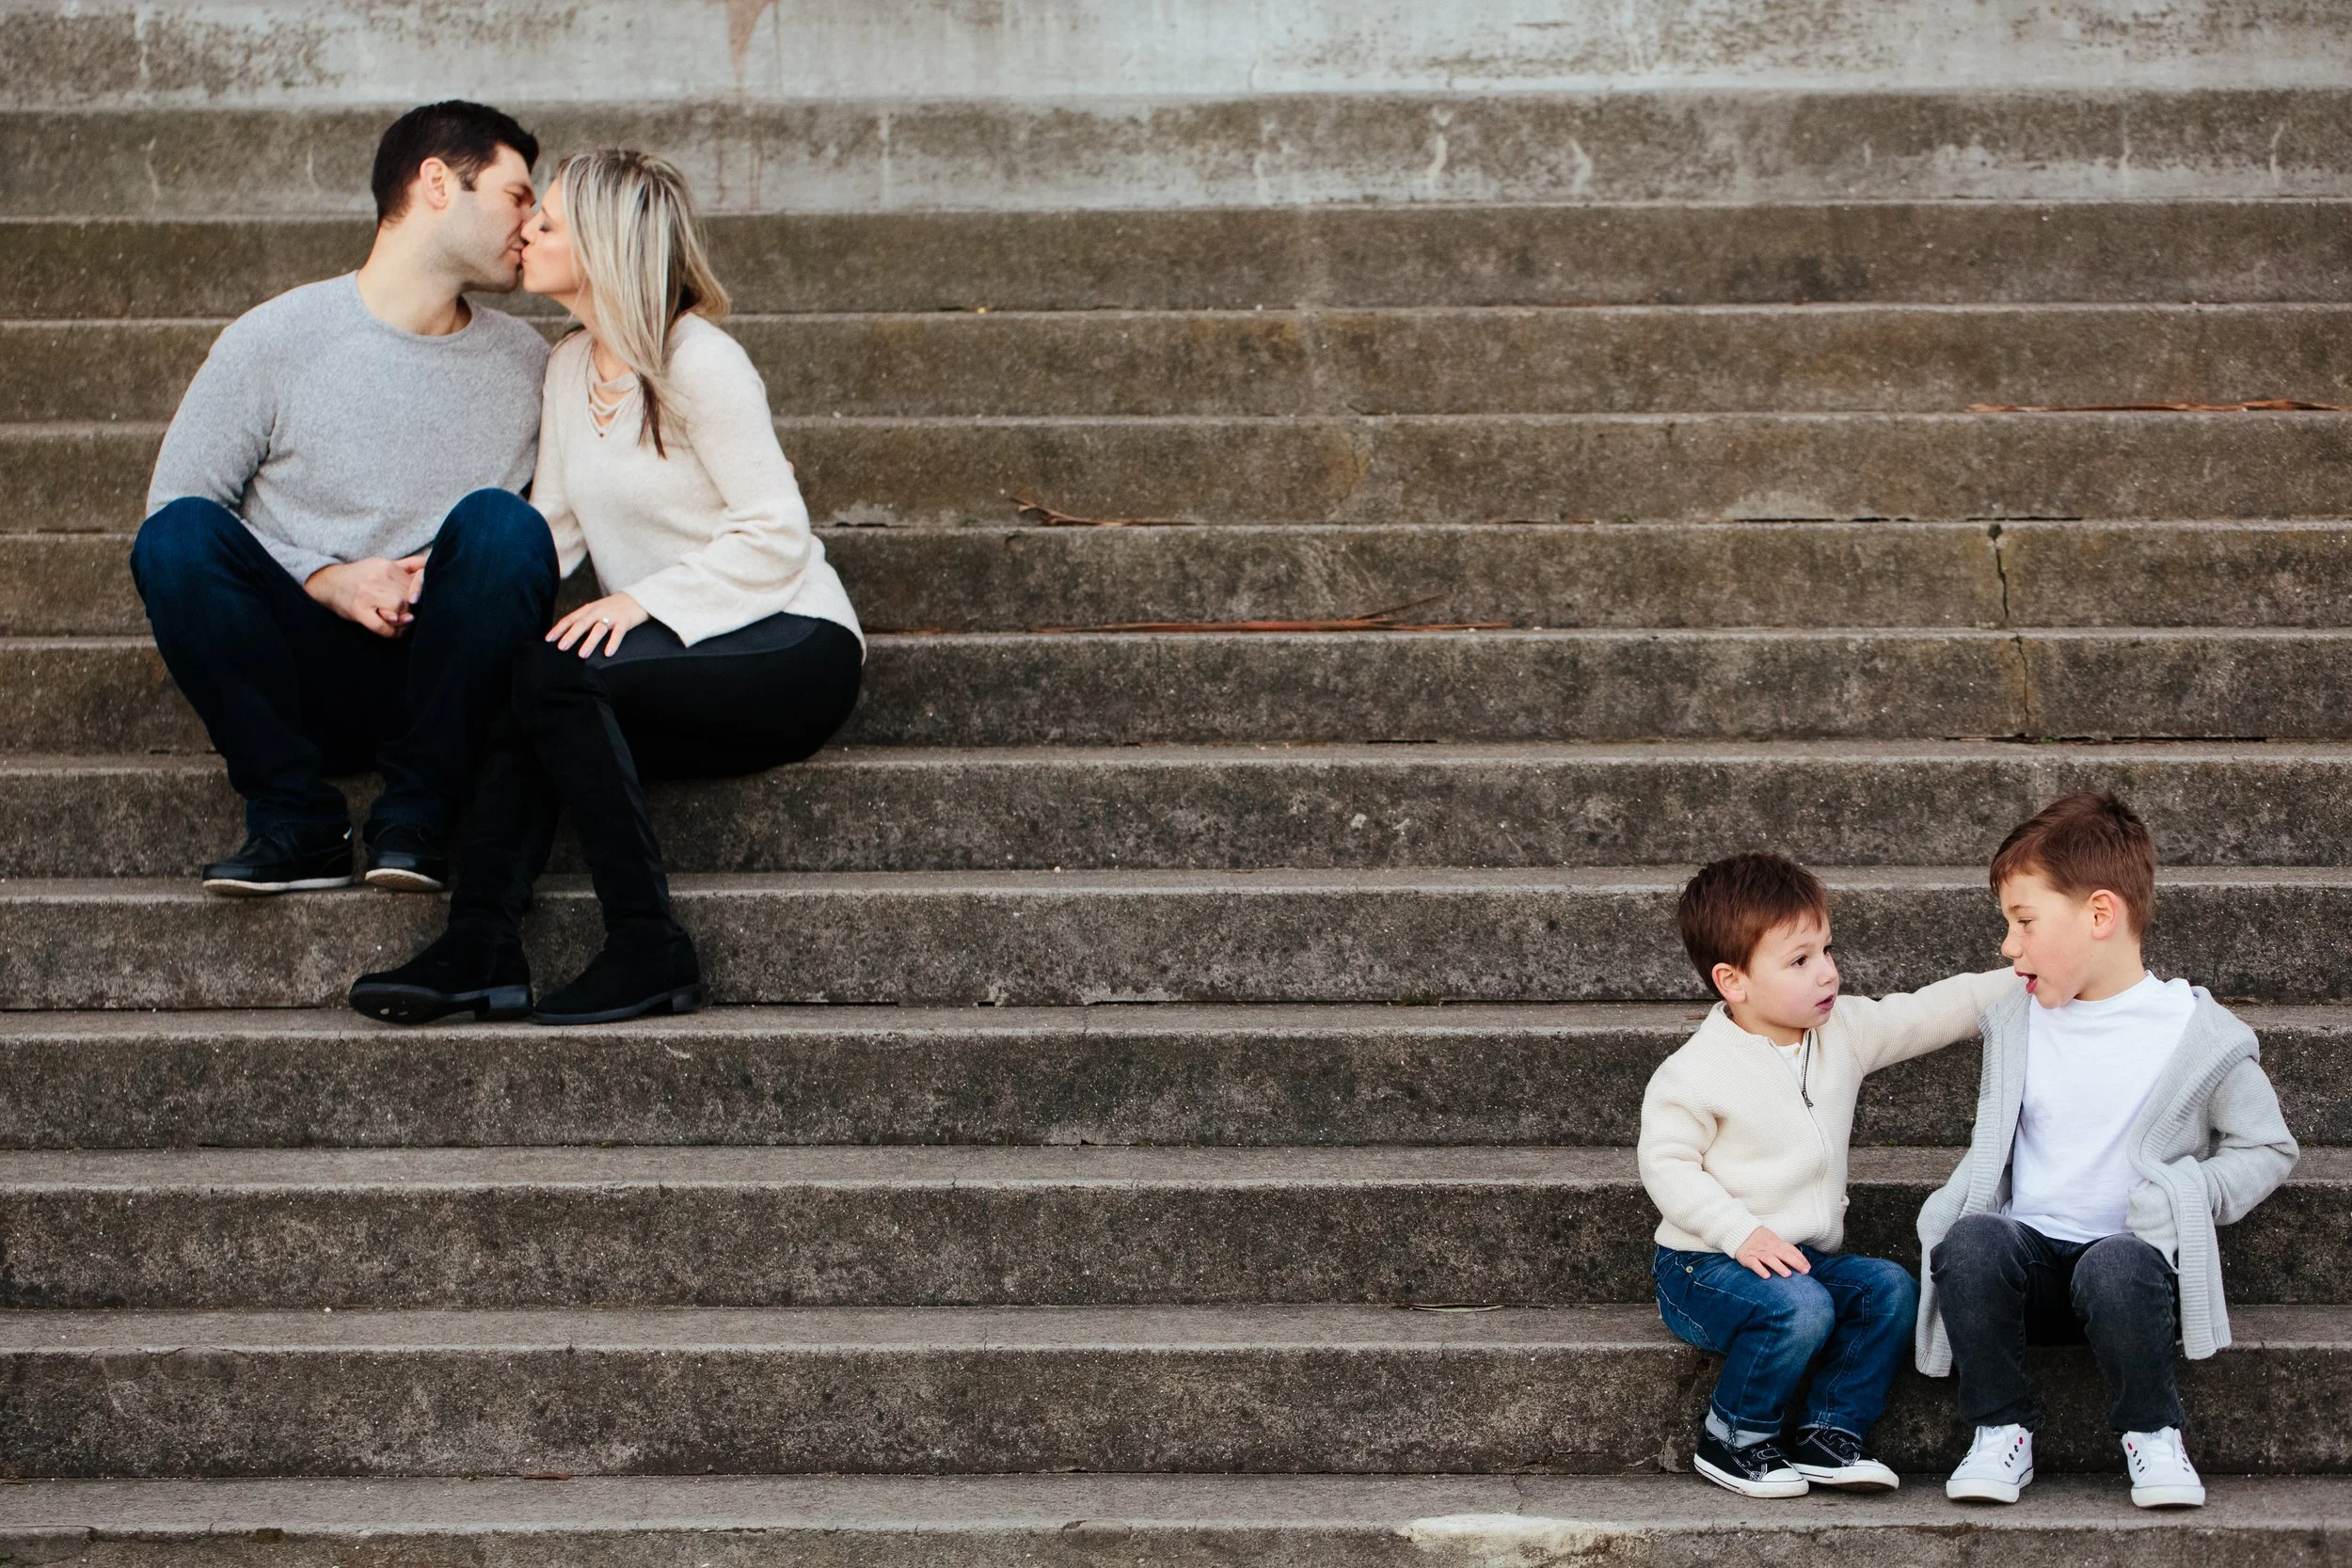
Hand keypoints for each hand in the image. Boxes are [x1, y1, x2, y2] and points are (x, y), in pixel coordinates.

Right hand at [306, 555, 424, 637]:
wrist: (328, 582)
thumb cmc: (361, 576)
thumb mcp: (382, 564)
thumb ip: (407, 565)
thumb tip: (429, 563)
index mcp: (387, 566)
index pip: (417, 580)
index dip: (421, 592)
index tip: (417, 601)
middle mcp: (378, 579)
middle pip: (409, 597)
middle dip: (411, 609)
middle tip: (407, 614)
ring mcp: (367, 595)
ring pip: (399, 609)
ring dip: (403, 620)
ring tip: (400, 622)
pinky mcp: (358, 610)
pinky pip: (382, 626)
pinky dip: (391, 632)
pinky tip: (393, 630)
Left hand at [548, 591, 647, 657]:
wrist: (639, 597)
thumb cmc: (614, 608)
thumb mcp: (597, 610)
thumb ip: (584, 620)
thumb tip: (568, 636)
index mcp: (589, 609)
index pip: (570, 619)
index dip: (559, 629)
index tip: (548, 640)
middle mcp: (598, 611)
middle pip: (582, 624)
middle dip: (571, 636)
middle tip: (561, 647)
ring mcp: (612, 616)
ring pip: (598, 629)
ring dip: (589, 642)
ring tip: (582, 655)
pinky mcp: (625, 621)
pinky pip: (618, 633)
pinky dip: (613, 643)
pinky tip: (608, 653)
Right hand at [1734, 1226, 1812, 1278]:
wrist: (1739, 1231)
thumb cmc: (1760, 1239)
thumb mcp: (1773, 1241)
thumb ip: (1785, 1249)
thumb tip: (1801, 1262)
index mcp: (1776, 1243)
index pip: (1791, 1250)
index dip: (1800, 1258)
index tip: (1808, 1268)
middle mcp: (1768, 1247)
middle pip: (1783, 1254)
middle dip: (1795, 1263)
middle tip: (1804, 1272)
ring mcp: (1758, 1252)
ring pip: (1770, 1259)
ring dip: (1779, 1266)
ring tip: (1788, 1275)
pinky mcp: (1747, 1257)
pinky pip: (1754, 1263)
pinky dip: (1760, 1269)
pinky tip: (1766, 1276)